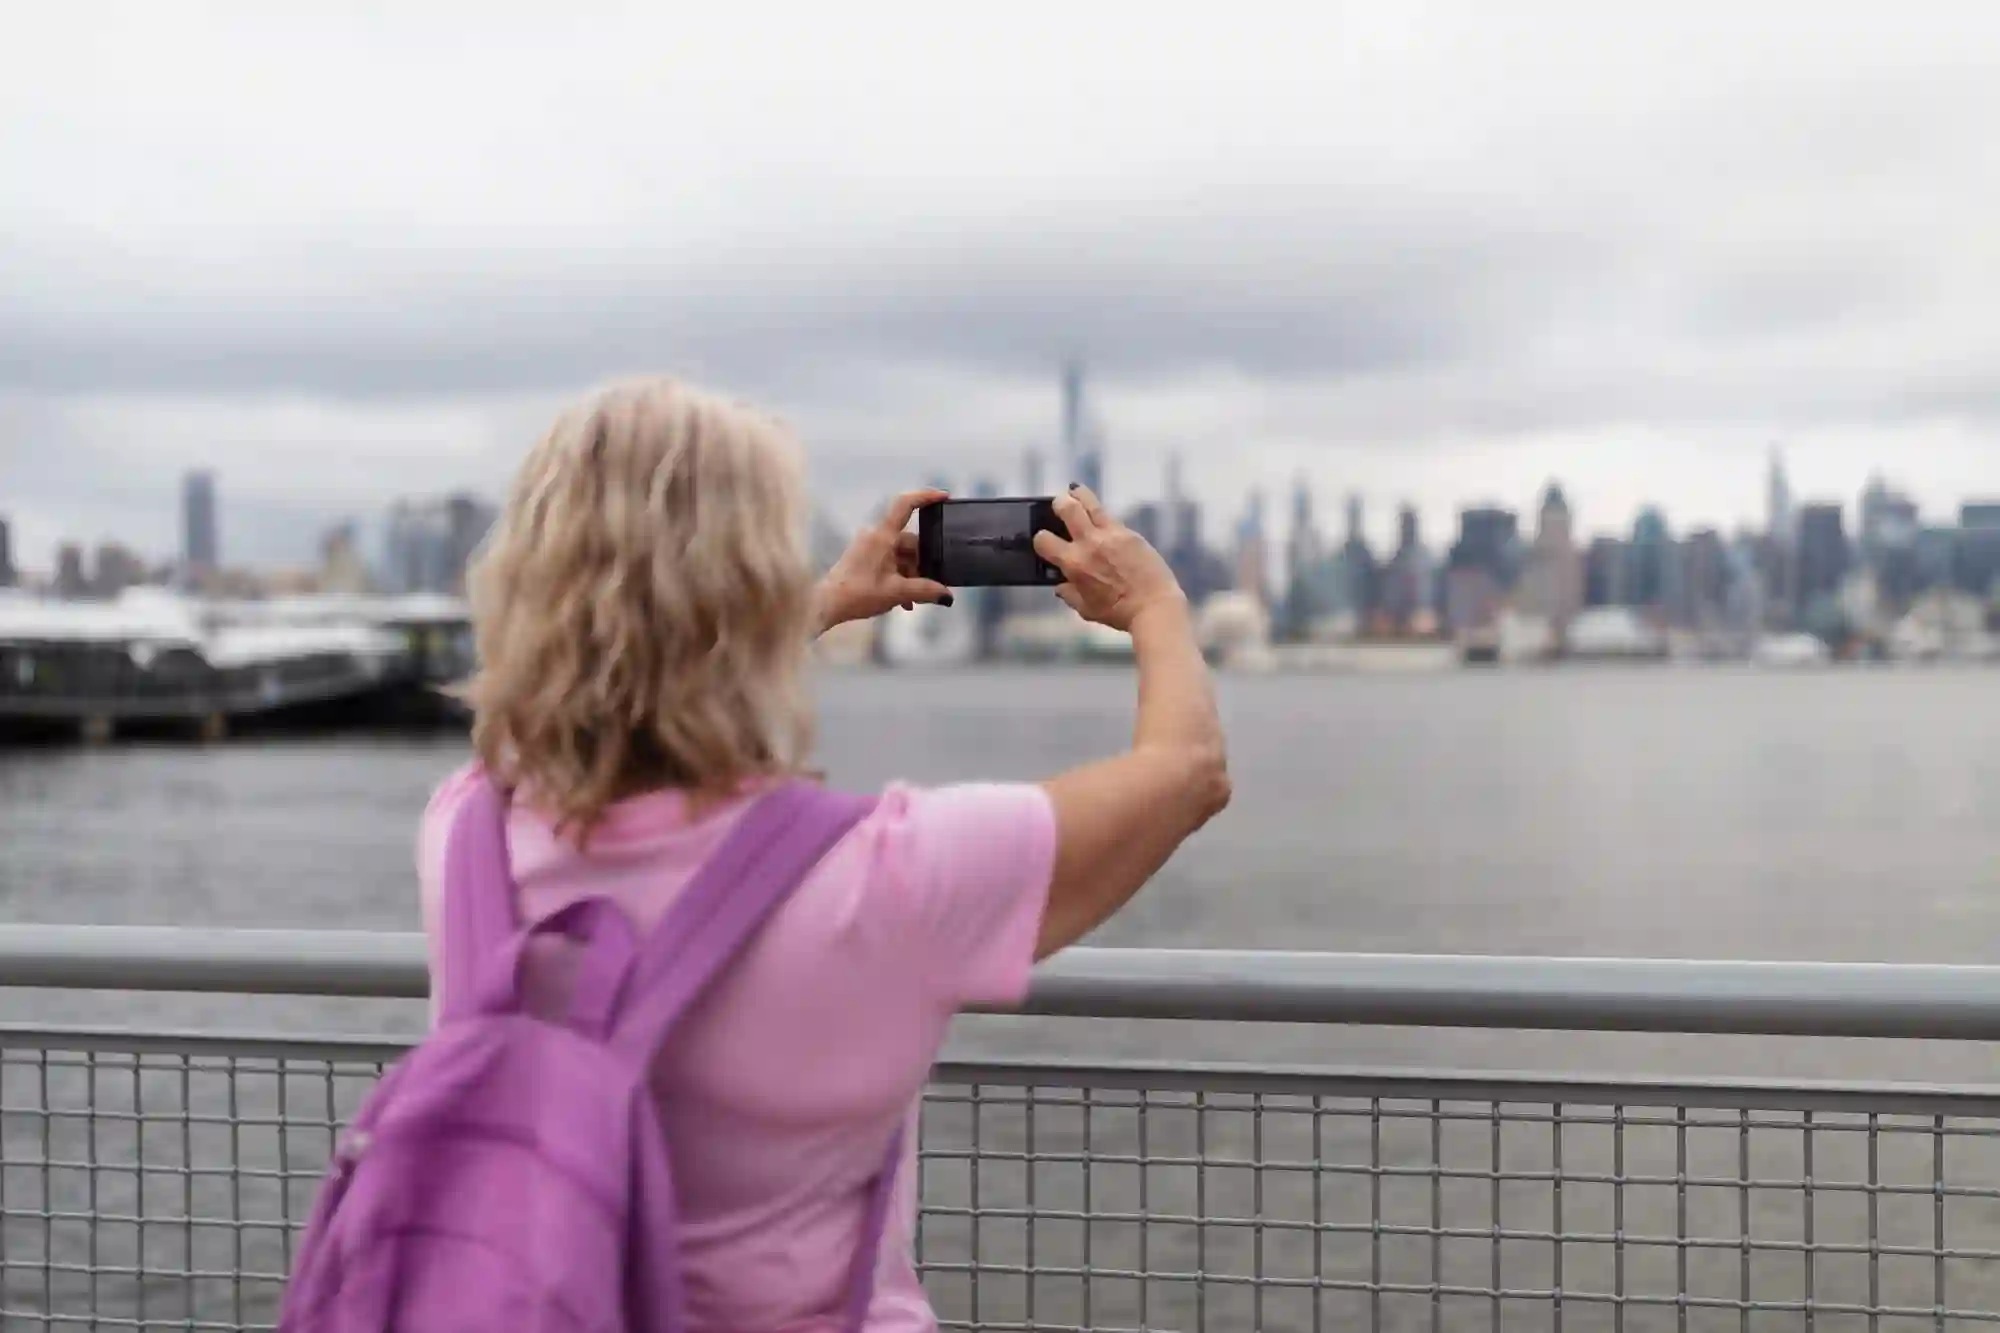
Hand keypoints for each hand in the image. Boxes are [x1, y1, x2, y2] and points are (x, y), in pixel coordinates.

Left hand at [810, 488, 954, 632]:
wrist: (827, 604)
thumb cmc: (858, 593)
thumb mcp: (897, 593)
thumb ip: (925, 591)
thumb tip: (947, 596)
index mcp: (882, 536)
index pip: (905, 505)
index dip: (926, 496)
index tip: (944, 497)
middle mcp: (876, 536)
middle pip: (909, 540)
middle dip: (923, 562)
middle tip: (933, 583)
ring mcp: (869, 546)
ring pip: (901, 555)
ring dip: (912, 575)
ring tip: (916, 599)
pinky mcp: (865, 558)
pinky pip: (890, 562)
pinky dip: (900, 578)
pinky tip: (905, 601)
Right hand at [1033, 484, 1185, 632]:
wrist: (1153, 605)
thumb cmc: (1118, 613)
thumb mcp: (1085, 609)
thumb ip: (1069, 595)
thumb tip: (1060, 585)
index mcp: (1073, 563)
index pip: (1044, 540)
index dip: (1041, 539)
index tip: (1046, 540)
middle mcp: (1088, 543)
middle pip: (1067, 508)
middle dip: (1059, 503)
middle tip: (1059, 504)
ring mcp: (1109, 534)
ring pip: (1089, 503)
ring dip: (1079, 495)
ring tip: (1075, 492)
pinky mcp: (1128, 533)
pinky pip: (1110, 516)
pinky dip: (1101, 513)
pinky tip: (1100, 514)